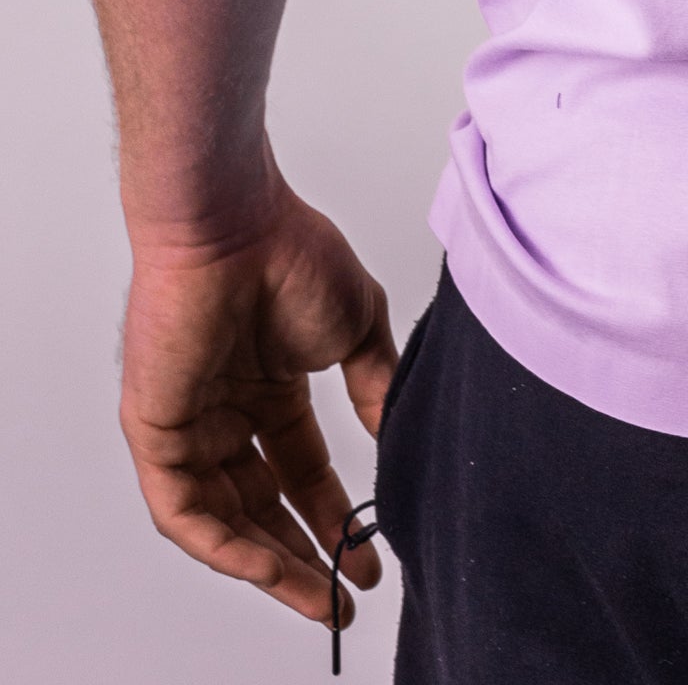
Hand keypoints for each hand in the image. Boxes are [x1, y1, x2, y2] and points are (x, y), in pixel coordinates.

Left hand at [119, 171, 399, 630]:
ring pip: (224, 521)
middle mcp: (227, 413)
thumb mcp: (358, 329)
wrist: (238, 224)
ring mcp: (189, 426)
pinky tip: (266, 566)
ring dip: (269, 564)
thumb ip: (376, 386)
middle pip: (262, 508)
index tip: (369, 555)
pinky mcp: (156, 433)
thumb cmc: (293, 253)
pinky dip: (223, 545)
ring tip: (316, 597)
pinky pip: (184, 510)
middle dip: (305, 556)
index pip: (301, 472)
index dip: (336, 517)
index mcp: (271, 387)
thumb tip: (398, 435)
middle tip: (342, 597)